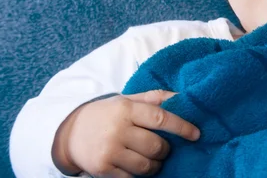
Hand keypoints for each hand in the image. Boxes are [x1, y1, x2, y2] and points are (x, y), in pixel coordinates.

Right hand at [52, 90, 199, 177]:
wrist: (70, 132)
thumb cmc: (107, 114)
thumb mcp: (127, 100)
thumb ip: (154, 98)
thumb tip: (182, 96)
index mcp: (126, 109)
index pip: (160, 118)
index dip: (181, 127)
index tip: (196, 134)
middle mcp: (117, 130)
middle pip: (155, 146)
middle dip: (165, 150)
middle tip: (164, 148)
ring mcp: (109, 151)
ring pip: (146, 165)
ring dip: (155, 164)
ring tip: (153, 158)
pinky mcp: (102, 169)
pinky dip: (139, 174)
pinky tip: (135, 165)